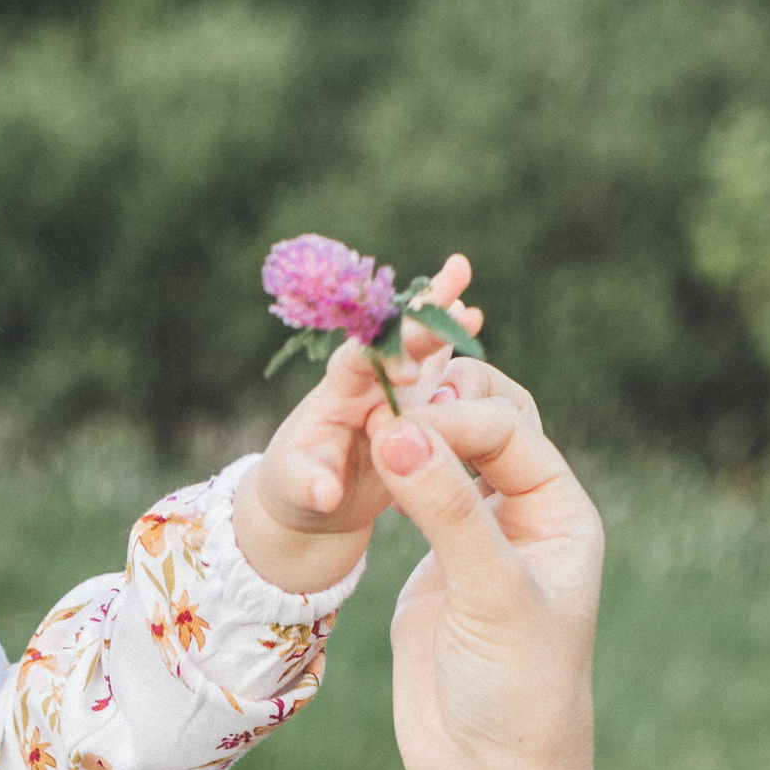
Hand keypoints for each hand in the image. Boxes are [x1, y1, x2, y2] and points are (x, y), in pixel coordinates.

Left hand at [232, 311, 464, 594]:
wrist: (312, 499)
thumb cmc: (297, 491)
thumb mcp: (296, 493)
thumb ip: (310, 486)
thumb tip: (324, 493)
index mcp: (337, 394)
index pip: (358, 366)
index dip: (382, 361)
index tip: (408, 369)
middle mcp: (365, 378)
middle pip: (393, 339)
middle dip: (421, 319)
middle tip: (451, 286)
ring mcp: (390, 384)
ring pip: (417, 341)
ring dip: (438, 308)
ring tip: (459, 270)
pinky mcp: (411, 397)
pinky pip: (435, 363)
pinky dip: (451, 339)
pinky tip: (472, 312)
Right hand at [364, 369, 663, 769]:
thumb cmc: (515, 694)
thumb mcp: (488, 596)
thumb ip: (447, 511)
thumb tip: (398, 432)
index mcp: (561, 512)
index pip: (505, 428)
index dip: (450, 415)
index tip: (393, 424)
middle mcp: (525, 514)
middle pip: (486, 417)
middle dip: (434, 399)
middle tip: (375, 397)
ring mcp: (477, 536)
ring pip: (448, 449)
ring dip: (409, 427)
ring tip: (358, 416)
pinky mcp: (435, 565)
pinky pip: (414, 492)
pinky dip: (387, 468)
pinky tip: (354, 459)